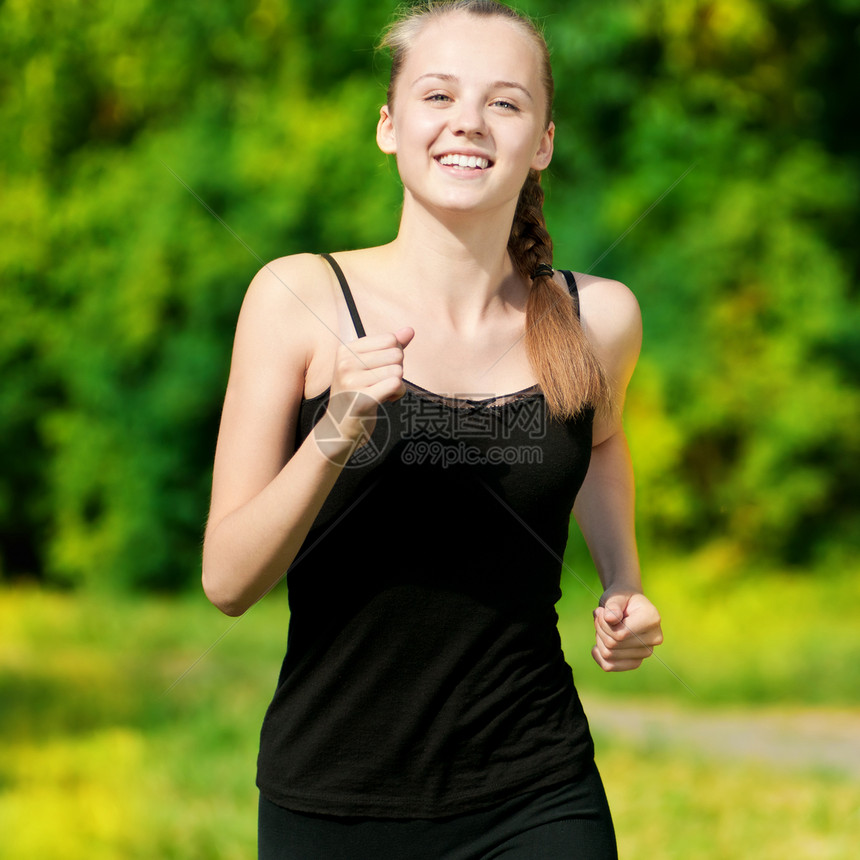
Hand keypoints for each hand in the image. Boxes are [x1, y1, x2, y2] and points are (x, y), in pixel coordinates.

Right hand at [315, 327, 414, 462]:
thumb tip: (410, 330)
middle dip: (397, 370)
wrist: (339, 428)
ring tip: (382, 392)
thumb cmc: (357, 393)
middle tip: (381, 383)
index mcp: (346, 349)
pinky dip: (398, 394)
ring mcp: (351, 381)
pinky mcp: (362, 399)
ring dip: (398, 384)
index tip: (380, 369)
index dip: (394, 355)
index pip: (389, 339)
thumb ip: (391, 346)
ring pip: (398, 371)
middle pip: (396, 354)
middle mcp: (346, 362)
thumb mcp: (369, 365)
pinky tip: (387, 400)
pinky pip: (396, 385)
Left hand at [592, 591, 662, 671]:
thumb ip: (613, 605)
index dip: (603, 623)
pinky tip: (598, 644)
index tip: (602, 611)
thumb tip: (610, 619)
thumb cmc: (621, 597)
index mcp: (652, 619)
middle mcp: (654, 638)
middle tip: (600, 616)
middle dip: (600, 629)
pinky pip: (609, 666)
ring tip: (603, 626)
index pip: (620, 634)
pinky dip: (598, 655)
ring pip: (609, 655)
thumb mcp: (615, 595)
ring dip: (599, 639)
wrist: (626, 604)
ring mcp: (646, 652)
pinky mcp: (636, 661)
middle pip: (613, 645)